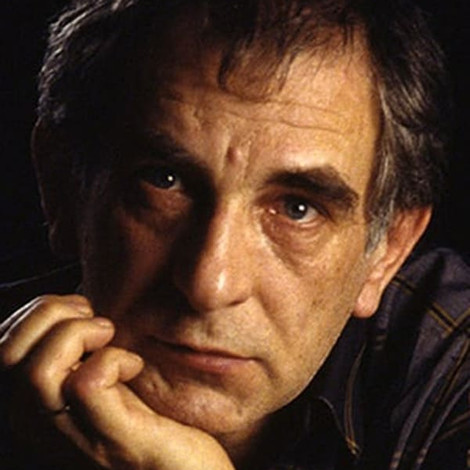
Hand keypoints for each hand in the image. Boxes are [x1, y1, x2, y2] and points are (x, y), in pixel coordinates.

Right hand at [0, 295, 234, 469]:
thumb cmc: (146, 420)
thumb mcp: (102, 383)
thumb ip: (78, 358)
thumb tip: (72, 311)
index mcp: (35, 410)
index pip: (0, 352)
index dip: (31, 315)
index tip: (75, 309)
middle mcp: (43, 429)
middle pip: (7, 356)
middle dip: (49, 313)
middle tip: (94, 319)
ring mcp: (77, 437)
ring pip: (38, 372)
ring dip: (77, 333)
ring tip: (109, 335)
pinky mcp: (115, 440)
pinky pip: (87, 386)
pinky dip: (112, 359)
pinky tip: (134, 365)